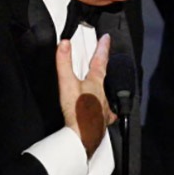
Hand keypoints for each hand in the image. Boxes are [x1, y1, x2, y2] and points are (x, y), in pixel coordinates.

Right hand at [56, 33, 115, 156]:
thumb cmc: (78, 111)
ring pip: (109, 91)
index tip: (106, 38)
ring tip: (106, 80)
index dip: (103, 47)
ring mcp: (105, 106)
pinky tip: (109, 112)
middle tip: (106, 57)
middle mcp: (104, 92)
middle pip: (106, 74)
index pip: (101, 60)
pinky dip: (108, 108)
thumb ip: (64, 62)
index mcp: (96, 81)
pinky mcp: (103, 119)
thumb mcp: (67, 83)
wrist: (85, 136)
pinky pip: (109, 111)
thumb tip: (64, 44)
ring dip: (107, 84)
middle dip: (106, 64)